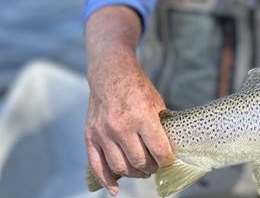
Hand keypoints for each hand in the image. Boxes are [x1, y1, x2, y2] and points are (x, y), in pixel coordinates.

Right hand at [85, 62, 173, 195]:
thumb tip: (168, 149)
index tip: (168, 160)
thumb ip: (160, 126)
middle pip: (139, 161)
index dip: (167, 160)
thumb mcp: (156, 102)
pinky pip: (96, 165)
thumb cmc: (136, 87)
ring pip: (120, 167)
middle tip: (155, 165)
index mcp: (141, 116)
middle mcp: (121, 126)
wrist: (111, 73)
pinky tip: (116, 189)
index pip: (159, 150)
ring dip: (134, 173)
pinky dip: (106, 181)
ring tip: (141, 170)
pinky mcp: (90, 136)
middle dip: (151, 167)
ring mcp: (103, 132)